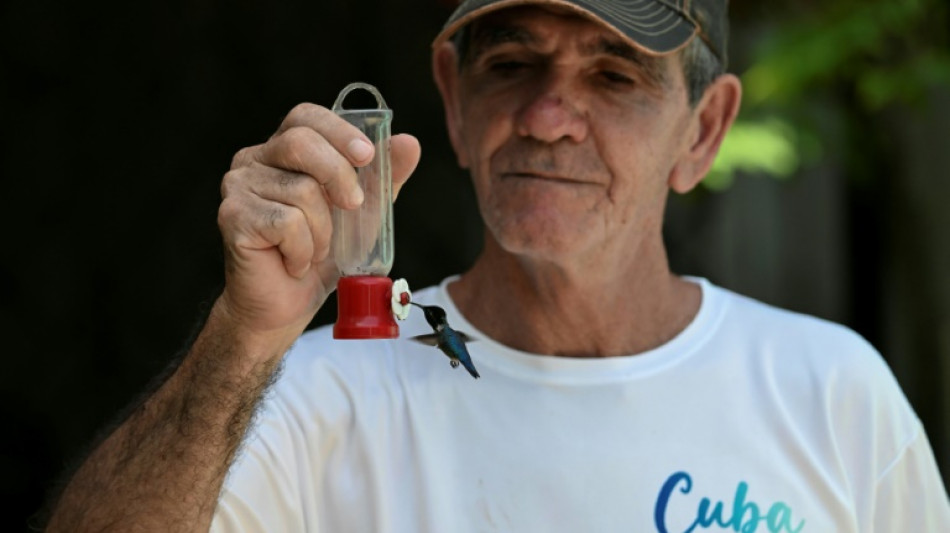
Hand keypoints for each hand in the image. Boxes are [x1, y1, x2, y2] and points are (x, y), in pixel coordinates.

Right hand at [215, 103, 420, 345]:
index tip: (367, 155)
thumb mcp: (364, 212)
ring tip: (315, 250)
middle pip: (300, 142)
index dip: (338, 131)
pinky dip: (303, 249)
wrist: (287, 306)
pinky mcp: (232, 216)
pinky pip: (286, 222)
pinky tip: (295, 262)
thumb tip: (409, 142)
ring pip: (300, 190)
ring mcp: (239, 186)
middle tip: (353, 206)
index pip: (306, 116)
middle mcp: (254, 160)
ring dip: (323, 230)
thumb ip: (384, 177)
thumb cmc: (321, 254)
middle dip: (339, 175)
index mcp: (283, 150)